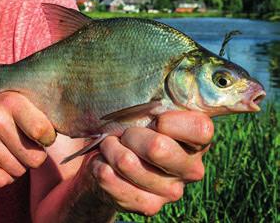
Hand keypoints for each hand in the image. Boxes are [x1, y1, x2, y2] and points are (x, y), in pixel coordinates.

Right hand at [0, 92, 55, 186]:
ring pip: (17, 171)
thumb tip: (79, 127)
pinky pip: (0, 180)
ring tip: (6, 150)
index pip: (44, 133)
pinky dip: (2, 177)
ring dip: (16, 167)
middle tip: (20, 145)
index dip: (46, 139)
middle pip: (34, 158)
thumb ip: (47, 116)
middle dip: (31, 157)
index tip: (40, 135)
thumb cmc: (4, 116)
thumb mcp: (23, 106)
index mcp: (13, 100)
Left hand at [89, 111, 213, 215]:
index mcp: (197, 139)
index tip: (154, 117)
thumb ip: (154, 100)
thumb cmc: (132, 126)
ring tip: (109, 145)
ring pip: (128, 162)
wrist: (111, 162)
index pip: (200, 128)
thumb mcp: (145, 108)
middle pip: (157, 147)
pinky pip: (112, 180)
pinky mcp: (149, 206)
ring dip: (110, 149)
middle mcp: (191, 168)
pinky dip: (100, 166)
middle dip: (130, 134)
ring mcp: (171, 190)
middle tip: (124, 132)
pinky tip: (103, 163)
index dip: (171, 120)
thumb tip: (151, 94)